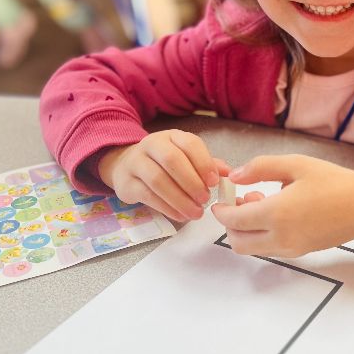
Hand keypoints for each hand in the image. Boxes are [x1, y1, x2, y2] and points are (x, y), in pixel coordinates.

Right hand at [98, 130, 229, 221]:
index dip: (204, 163)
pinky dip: (167, 208)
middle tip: (205, 200)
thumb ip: (206, 165)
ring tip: (196, 213)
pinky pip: (147, 196)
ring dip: (180, 199)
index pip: (189, 144)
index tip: (215, 183)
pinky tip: (180, 215)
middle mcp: (152, 145)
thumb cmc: (163, 164)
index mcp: (172, 137)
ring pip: (158, 180)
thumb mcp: (185, 159)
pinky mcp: (126, 182)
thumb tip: (229, 173)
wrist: (125, 166)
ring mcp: (136, 162)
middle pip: (172, 160)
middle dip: (192, 182)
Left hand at [210, 155, 353, 257]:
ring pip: (253, 248)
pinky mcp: (300, 252)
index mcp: (277, 214)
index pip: (234, 220)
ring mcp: (290, 248)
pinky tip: (276, 213)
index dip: (222, 210)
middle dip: (230, 224)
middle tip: (239, 202)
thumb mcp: (296, 164)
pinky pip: (269, 248)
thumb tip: (235, 175)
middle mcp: (281, 237)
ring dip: (246, 230)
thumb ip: (261, 168)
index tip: (220, 199)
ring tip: (260, 204)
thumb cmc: (335, 183)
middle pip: (238, 242)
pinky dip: (261, 235)